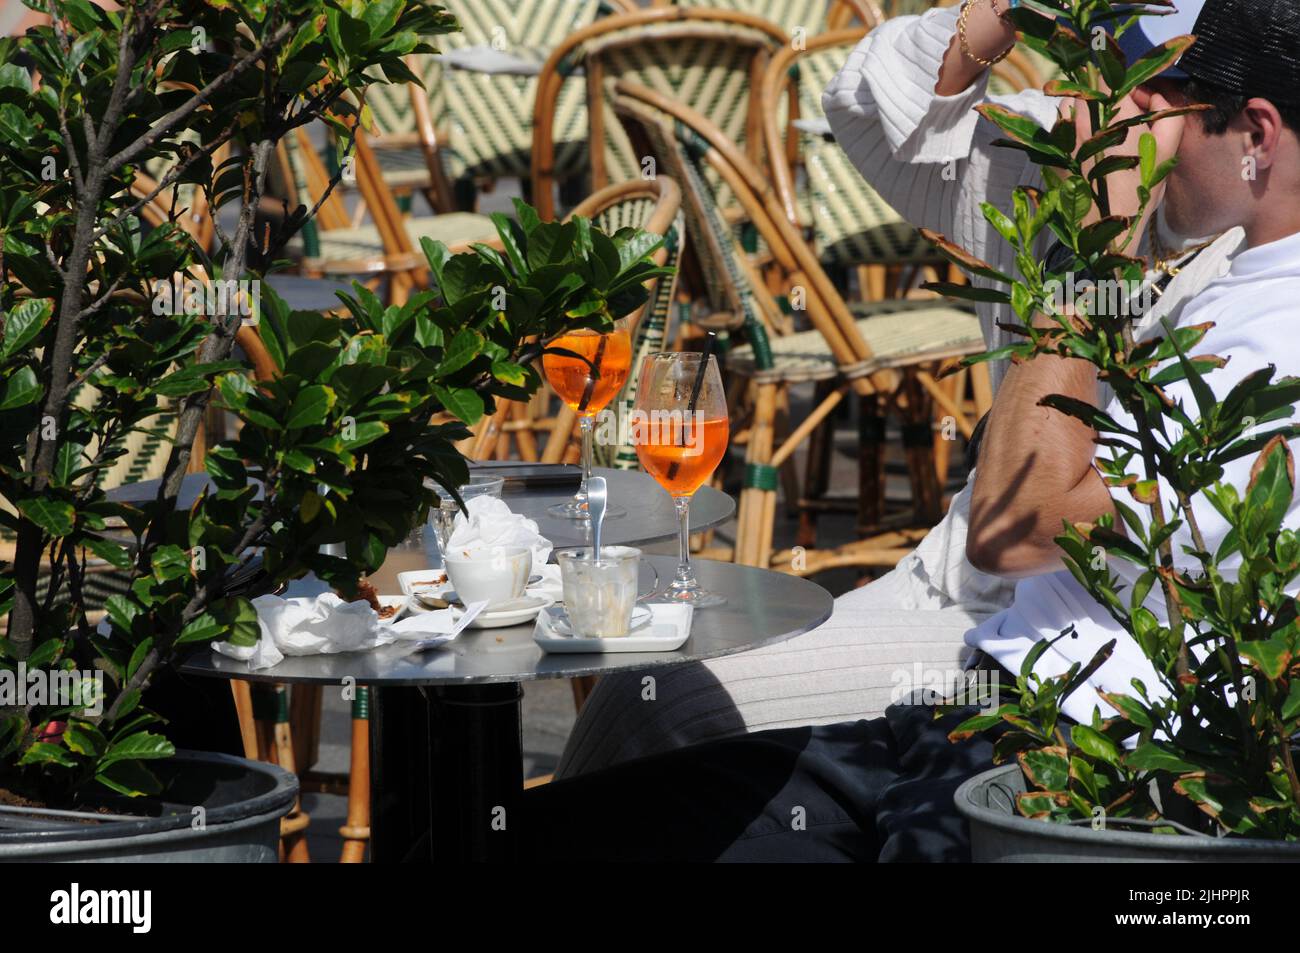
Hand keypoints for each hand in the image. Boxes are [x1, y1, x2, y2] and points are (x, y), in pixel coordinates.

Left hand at [1059, 84, 1185, 236]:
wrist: (1106, 227)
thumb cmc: (1140, 188)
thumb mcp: (1166, 149)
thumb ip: (1167, 112)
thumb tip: (1154, 95)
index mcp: (1112, 115)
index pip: (1107, 77)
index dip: (1118, 80)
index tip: (1127, 92)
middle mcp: (1082, 121)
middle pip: (1085, 88)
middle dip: (1100, 94)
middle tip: (1115, 110)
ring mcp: (1063, 138)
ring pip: (1069, 106)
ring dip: (1083, 108)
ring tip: (1100, 127)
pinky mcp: (1052, 154)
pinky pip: (1059, 129)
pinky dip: (1071, 128)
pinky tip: (1086, 145)